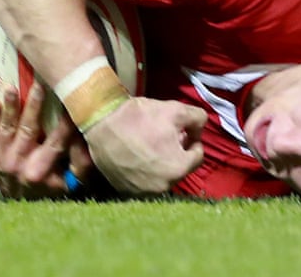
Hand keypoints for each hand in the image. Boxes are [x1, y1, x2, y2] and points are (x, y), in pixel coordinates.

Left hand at [0, 82, 88, 199]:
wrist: (12, 197)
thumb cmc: (44, 186)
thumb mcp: (64, 183)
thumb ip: (77, 166)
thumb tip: (88, 144)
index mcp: (41, 170)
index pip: (56, 143)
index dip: (65, 125)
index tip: (71, 104)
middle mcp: (21, 161)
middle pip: (29, 129)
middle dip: (34, 107)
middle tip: (39, 85)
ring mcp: (4, 154)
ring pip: (8, 126)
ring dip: (10, 106)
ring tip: (11, 88)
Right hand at [83, 97, 205, 194]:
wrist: (100, 123)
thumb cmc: (138, 117)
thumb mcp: (173, 109)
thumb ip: (197, 118)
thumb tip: (201, 126)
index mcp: (179, 168)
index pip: (198, 155)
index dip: (191, 138)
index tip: (180, 129)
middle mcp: (165, 186)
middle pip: (180, 166)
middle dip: (176, 151)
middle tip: (162, 134)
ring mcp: (144, 191)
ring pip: (162, 175)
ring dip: (160, 161)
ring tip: (147, 143)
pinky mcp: (127, 190)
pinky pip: (143, 181)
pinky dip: (143, 170)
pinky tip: (135, 154)